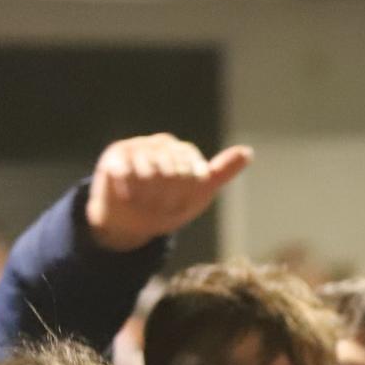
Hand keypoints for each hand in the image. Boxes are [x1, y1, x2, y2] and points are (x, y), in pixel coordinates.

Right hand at [84, 132, 251, 251]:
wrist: (129, 221)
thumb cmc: (166, 206)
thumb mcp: (198, 193)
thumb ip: (221, 172)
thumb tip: (248, 152)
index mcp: (185, 152)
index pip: (194, 173)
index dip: (184, 197)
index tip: (178, 205)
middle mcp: (163, 143)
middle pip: (172, 173)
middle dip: (165, 199)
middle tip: (157, 206)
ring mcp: (138, 146)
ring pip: (149, 173)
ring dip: (147, 197)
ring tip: (143, 202)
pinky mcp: (116, 153)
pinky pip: (127, 173)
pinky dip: (128, 191)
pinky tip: (127, 195)